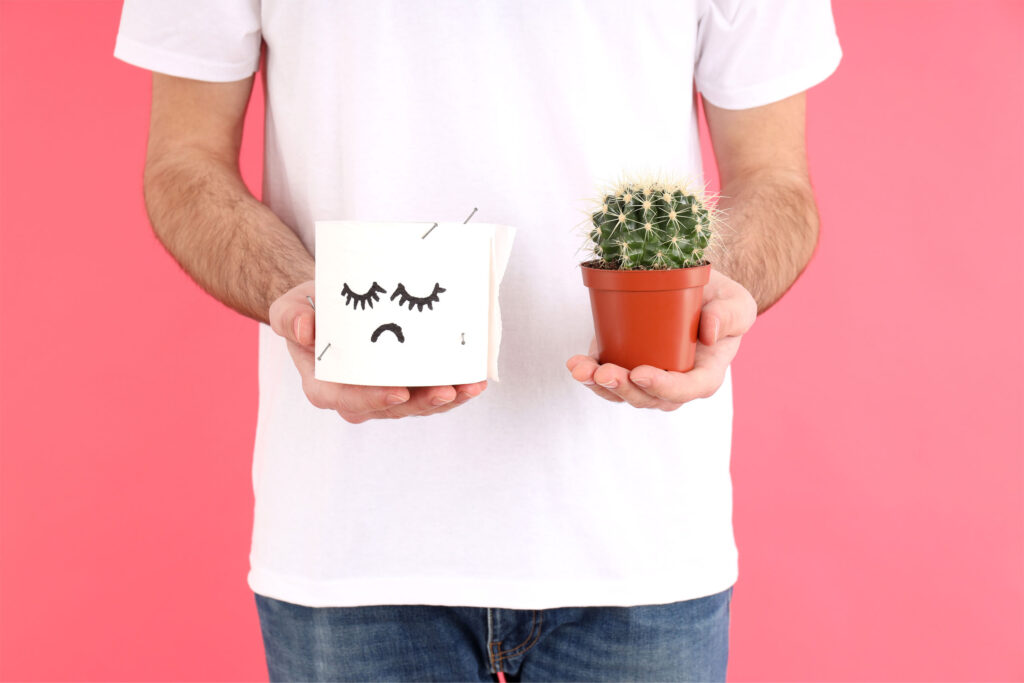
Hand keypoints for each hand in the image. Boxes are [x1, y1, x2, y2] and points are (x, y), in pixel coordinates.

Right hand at [269, 281, 487, 423]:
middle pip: (393, 408)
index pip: (349, 401)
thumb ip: (290, 317)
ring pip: (419, 405)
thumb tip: (304, 329)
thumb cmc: (309, 310)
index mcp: (326, 387)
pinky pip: (432, 393)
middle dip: (423, 403)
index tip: (399, 392)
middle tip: (448, 390)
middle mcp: (358, 398)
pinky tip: (475, 380)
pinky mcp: (408, 386)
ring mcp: (385, 394)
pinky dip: (455, 389)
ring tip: (471, 386)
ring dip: (447, 400)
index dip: (375, 400)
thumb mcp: (289, 308)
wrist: (330, 305)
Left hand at [566, 269, 756, 410]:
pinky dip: (588, 373)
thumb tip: (709, 333)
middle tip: (605, 373)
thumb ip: (730, 315)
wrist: (695, 290)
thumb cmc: (721, 301)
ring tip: (581, 370)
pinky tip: (575, 364)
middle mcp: (675, 383)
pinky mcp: (625, 365)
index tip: (641, 373)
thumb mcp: (737, 302)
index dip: (664, 387)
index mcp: (706, 374)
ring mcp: (648, 377)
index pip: (688, 390)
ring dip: (600, 385)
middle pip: (649, 398)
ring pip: (623, 393)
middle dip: (624, 389)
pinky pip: (606, 379)